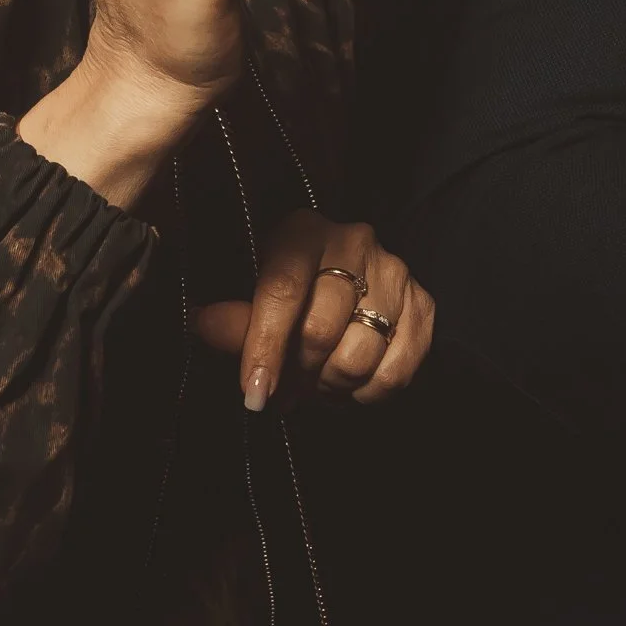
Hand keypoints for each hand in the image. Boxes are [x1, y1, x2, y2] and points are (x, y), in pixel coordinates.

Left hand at [193, 210, 434, 407]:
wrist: (350, 280)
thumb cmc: (293, 289)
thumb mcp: (256, 294)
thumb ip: (234, 317)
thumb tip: (201, 322)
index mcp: (302, 232)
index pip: (282, 290)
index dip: (263, 345)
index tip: (253, 391)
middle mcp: (354, 242)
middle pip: (320, 330)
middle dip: (296, 374)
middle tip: (285, 387)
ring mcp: (394, 273)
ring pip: (358, 357)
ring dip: (329, 387)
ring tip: (315, 382)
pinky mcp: (424, 306)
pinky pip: (394, 374)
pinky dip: (366, 394)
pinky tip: (349, 385)